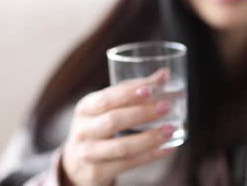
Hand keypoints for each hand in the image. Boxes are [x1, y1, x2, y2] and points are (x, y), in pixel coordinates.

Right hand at [61, 69, 175, 185]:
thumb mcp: (107, 108)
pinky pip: (127, 164)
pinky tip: (167, 148)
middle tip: (166, 107)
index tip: (151, 88)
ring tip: (170, 130)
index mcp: (84, 108)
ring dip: (149, 138)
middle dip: (141, 113)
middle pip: (113, 121)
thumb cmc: (98, 128)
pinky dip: (150, 156)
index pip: (106, 98)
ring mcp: (87, 154)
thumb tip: (164, 74)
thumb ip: (133, 91)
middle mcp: (83, 130)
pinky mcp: (97, 173)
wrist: (75, 164)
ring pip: (121, 147)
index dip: (128, 94)